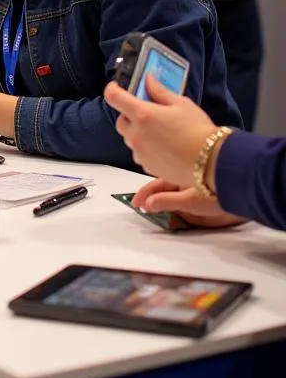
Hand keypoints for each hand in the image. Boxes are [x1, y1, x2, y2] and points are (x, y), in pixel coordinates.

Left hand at [104, 77, 216, 189]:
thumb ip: (160, 91)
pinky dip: (146, 148)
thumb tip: (148, 80)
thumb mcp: (182, 104)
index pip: (114, 98)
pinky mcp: (146, 166)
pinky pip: (139, 154)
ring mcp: (139, 152)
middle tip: (147, 113)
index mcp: (142, 115)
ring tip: (160, 132)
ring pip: (129, 139)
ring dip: (137, 133)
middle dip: (129, 115)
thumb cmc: (199, 131)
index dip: (112, 90)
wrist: (212, 162)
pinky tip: (164, 147)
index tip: (116, 87)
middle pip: (121, 121)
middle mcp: (136, 134)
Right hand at [131, 178, 246, 228]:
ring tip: (154, 204)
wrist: (242, 182)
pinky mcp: (201, 182)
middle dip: (150, 194)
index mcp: (175, 174)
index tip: (134, 203)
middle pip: (160, 183)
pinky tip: (174, 200)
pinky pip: (180, 185)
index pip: (154, 185)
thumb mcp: (191, 201)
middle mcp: (182, 172)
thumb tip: (148, 204)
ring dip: (161, 193)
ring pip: (170, 184)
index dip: (143, 195)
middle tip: (140, 204)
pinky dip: (173, 193)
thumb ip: (167, 202)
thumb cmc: (218, 190)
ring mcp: (191, 177)